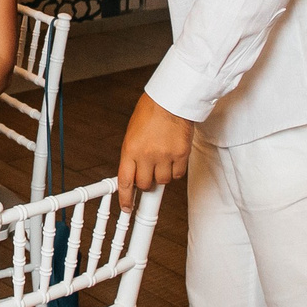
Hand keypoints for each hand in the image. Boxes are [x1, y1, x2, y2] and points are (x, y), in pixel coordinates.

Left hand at [117, 93, 191, 209]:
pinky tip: (173, 159)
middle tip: (148, 175)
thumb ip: (132, 153)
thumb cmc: (151, 111)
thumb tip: (134, 171)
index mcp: (130, 149)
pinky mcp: (181, 155)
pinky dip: (175, 171)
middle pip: (145, 185)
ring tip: (162, 160)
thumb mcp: (132, 133)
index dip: (125, 198)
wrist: (171, 99)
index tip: (127, 206)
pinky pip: (177, 174)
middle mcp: (146, 156)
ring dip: (161, 175)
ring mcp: (165, 156)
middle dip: (145, 183)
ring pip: (163, 181)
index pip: (125, 181)